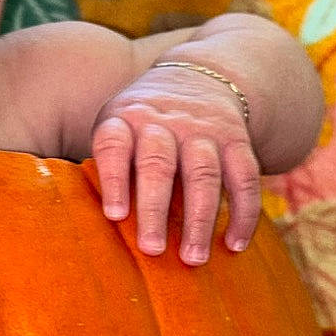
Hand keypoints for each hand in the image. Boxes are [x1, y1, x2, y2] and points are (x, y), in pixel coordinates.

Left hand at [91, 66, 258, 263]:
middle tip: (152, 250)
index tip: (114, 216)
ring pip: (204, 173)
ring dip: (199, 219)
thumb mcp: (117, 125)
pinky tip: (235, 244)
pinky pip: (245, 177)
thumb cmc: (143, 123)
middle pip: (159, 165)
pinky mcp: (236, 139)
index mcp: (125, 120)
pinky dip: (243, 213)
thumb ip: (109, 165)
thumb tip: (91, 230)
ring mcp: (203, 130)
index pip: (114, 145)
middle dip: (155, 210)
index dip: (113, 179)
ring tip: (193, 258)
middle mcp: (164, 122)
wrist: (198, 77)